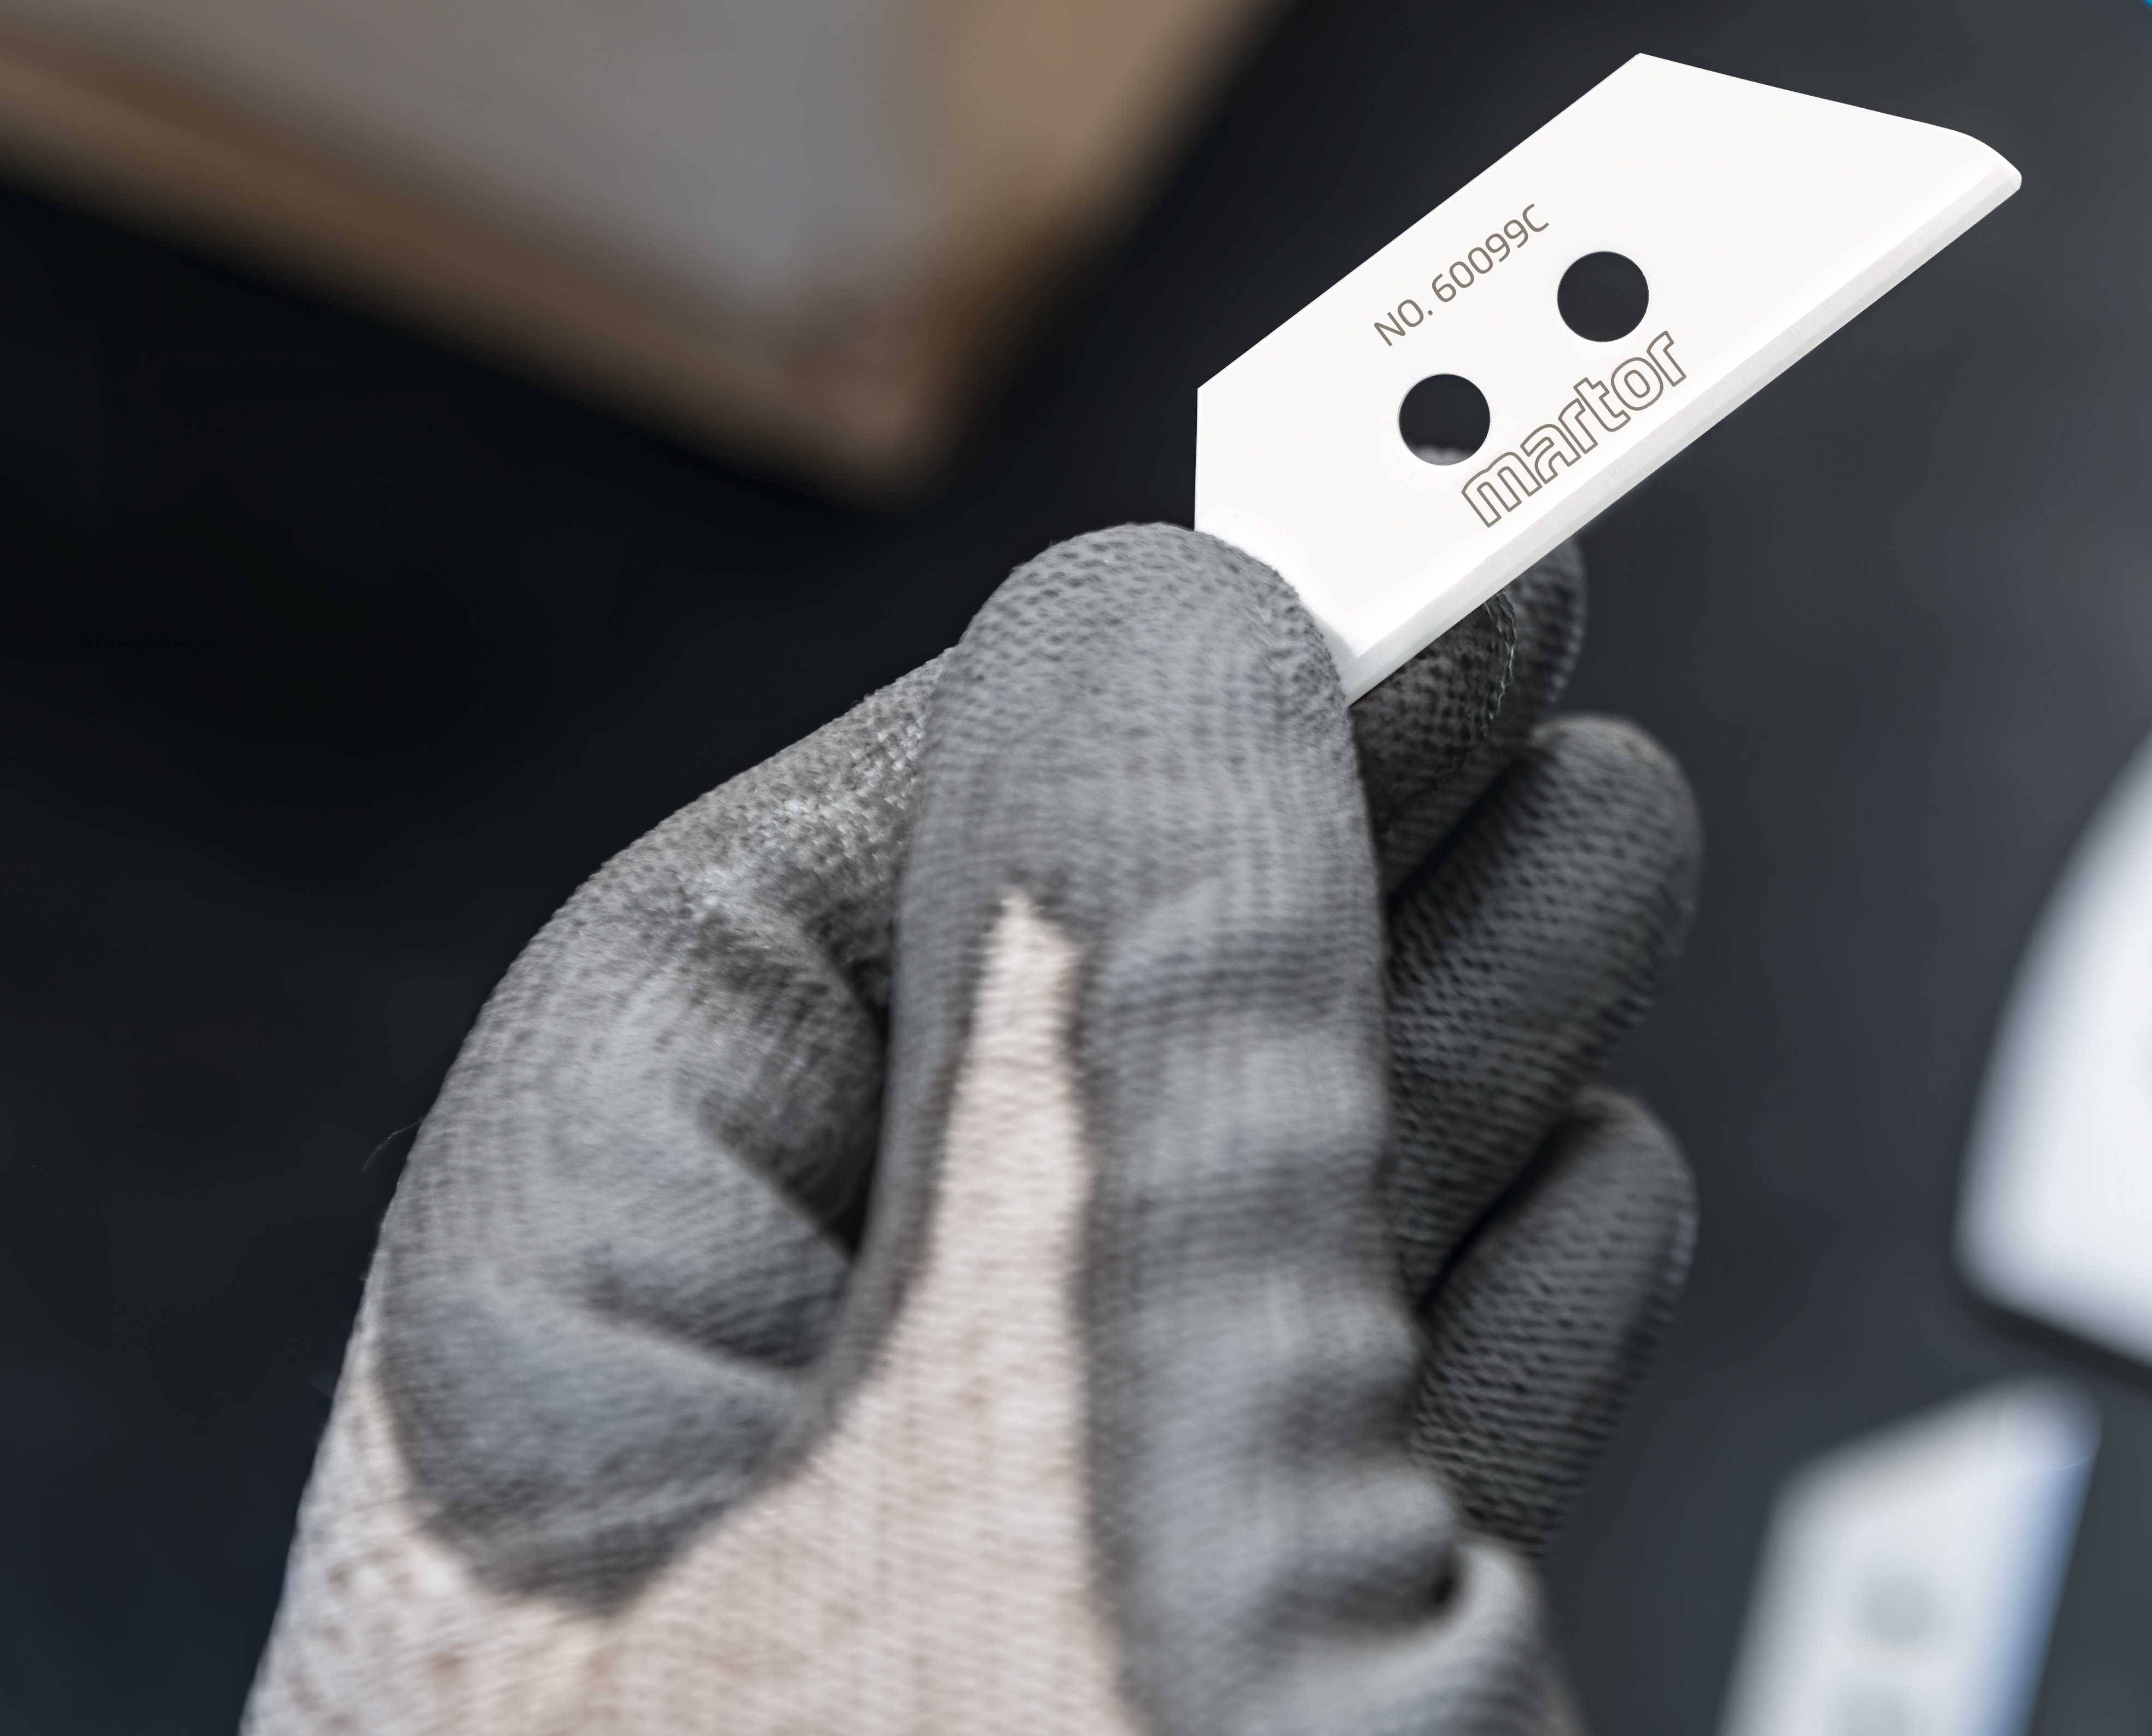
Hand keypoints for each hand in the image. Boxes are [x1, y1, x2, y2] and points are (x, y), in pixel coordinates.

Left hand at [246, 526, 1696, 1732]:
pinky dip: (1482, 1314)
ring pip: (1204, 1278)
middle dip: (1300, 844)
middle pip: (1023, 1089)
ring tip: (1604, 833)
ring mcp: (973, 1686)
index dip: (1061, 713)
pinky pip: (1316, 1486)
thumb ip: (1118, 1033)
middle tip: (1508, 627)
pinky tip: (1584, 1188)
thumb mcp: (1074, 1459)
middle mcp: (730, 1591)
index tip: (1316, 530)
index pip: (751, 954)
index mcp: (547, 1490)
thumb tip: (1160, 637)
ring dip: (1444, 1040)